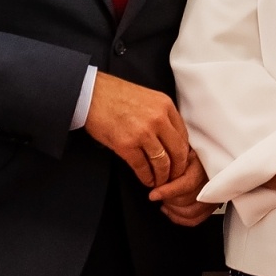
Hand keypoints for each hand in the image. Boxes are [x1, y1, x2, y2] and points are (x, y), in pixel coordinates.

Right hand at [83, 72, 188, 186]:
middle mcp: (158, 119)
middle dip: (178, 168)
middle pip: (178, 151)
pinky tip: (146, 180)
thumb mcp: (148, 98)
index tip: (180, 162)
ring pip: (162, 163)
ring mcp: (143, 133)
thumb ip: (162, 115)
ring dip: (162, 177)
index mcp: (165, 105)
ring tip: (160, 181)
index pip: (184, 136)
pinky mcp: (126, 145)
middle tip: (174, 176)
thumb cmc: (116, 95)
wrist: (91, 94)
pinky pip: (142, 167)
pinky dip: (146, 177)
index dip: (183, 153)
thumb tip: (171, 138)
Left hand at [150, 150, 214, 226]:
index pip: (187, 184)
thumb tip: (157, 175)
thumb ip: (173, 161)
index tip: (153, 194)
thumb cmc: (190, 150)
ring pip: (191, 213)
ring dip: (173, 209)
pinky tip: (170, 209)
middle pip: (187, 200)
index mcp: (204, 166)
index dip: (168, 192)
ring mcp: (214, 194)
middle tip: (158, 193)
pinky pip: (195, 219)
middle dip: (168, 199)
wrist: (204, 151)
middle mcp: (212, 181)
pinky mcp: (212, 204)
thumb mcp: (182, 148)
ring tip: (164, 200)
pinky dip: (180, 218)